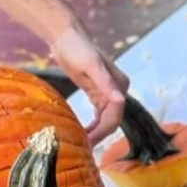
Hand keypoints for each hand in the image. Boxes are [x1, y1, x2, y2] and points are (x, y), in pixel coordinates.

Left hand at [48, 25, 128, 145]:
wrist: (64, 36)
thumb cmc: (76, 48)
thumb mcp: (90, 65)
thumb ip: (105, 83)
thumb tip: (121, 100)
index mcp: (119, 84)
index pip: (115, 116)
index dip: (102, 132)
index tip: (87, 144)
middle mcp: (117, 89)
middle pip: (112, 120)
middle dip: (99, 135)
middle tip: (82, 149)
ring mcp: (107, 91)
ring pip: (105, 119)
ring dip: (96, 132)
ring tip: (82, 145)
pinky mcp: (96, 91)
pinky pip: (98, 114)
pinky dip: (92, 125)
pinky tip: (82, 134)